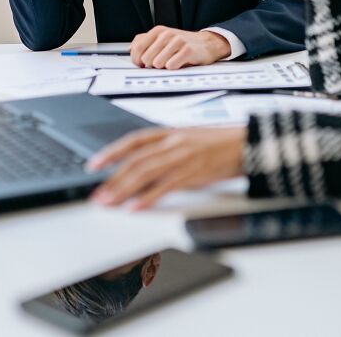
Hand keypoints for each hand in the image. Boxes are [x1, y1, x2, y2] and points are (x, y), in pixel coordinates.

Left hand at [89, 127, 246, 208]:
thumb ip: (166, 153)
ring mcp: (183, 156)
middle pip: (136, 160)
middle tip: (98, 194)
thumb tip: (143, 172)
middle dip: (113, 178)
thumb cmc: (219, 144)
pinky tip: (136, 206)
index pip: (134, 140)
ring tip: (109, 201)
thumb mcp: (188, 142)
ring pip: (146, 172)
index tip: (94, 164)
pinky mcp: (194, 172)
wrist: (247, 143)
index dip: (112, 152)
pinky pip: (166, 186)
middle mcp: (173, 142)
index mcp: (170, 133)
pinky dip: (148, 197)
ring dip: (124, 189)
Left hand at [130, 27, 230, 68]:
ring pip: (158, 63)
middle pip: (146, 58)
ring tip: (171, 62)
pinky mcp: (188, 50)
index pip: (137, 48)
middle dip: (151, 65)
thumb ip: (145, 41)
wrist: (207, 43)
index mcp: (158, 31)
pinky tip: (179, 63)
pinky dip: (174, 68)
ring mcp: (177, 41)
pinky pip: (171, 66)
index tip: (142, 64)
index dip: (137, 60)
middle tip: (160, 63)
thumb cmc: (183, 43)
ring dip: (163, 67)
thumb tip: (130, 48)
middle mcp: (166, 34)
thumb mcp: (162, 38)